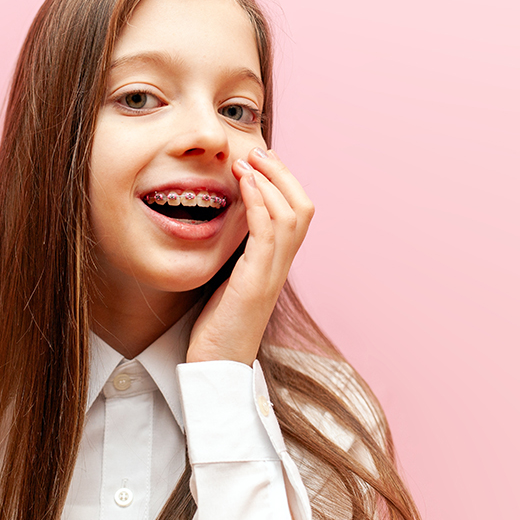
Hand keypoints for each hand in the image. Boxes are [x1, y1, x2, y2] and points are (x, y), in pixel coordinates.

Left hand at [186, 148, 313, 364]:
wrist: (216, 368)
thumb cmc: (218, 327)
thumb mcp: (229, 280)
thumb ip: (236, 253)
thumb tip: (226, 223)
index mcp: (276, 264)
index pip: (297, 213)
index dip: (284, 182)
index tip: (260, 161)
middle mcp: (281, 267)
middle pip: (303, 207)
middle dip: (282, 173)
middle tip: (258, 151)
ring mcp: (271, 274)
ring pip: (291, 215)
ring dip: (270, 180)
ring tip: (248, 160)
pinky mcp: (256, 283)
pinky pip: (267, 233)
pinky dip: (258, 202)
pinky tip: (244, 182)